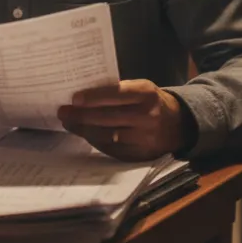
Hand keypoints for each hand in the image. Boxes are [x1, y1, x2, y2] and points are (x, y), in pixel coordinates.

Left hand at [57, 80, 188, 160]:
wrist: (178, 124)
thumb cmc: (150, 101)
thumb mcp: (141, 88)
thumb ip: (117, 90)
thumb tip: (83, 95)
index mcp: (146, 94)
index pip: (116, 94)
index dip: (94, 97)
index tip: (74, 99)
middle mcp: (147, 117)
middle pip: (108, 118)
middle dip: (81, 115)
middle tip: (63, 112)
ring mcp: (145, 138)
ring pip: (107, 135)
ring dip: (84, 129)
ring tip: (68, 122)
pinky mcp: (140, 155)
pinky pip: (112, 149)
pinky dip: (95, 140)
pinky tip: (84, 133)